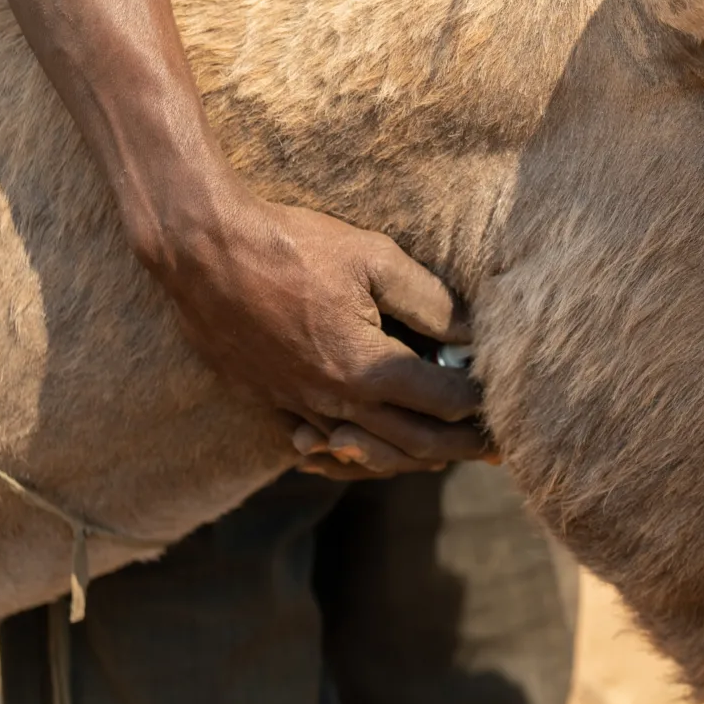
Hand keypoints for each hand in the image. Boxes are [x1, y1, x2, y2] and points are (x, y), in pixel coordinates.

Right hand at [136, 179, 490, 478]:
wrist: (200, 249)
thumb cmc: (290, 245)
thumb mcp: (374, 258)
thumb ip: (431, 301)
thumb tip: (473, 334)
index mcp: (366, 369)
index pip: (443, 403)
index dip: (480, 405)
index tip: (503, 400)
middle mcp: (334, 400)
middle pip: (413, 444)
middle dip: (459, 448)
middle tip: (494, 447)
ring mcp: (296, 406)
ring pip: (368, 454)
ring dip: (411, 458)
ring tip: (443, 452)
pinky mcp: (268, 401)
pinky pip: (320, 446)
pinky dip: (353, 455)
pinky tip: (368, 448)